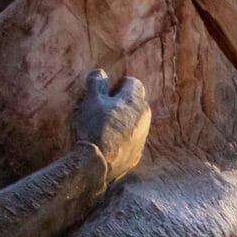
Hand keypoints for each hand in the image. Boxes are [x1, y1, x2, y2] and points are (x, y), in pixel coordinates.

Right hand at [72, 69, 150, 184]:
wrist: (100, 163)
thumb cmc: (95, 127)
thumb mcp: (92, 101)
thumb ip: (97, 84)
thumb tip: (100, 73)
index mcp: (135, 101)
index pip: (134, 83)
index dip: (119, 84)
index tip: (107, 91)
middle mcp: (145, 116)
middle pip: (137, 101)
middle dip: (123, 100)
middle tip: (104, 106)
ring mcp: (143, 134)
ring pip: (136, 119)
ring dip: (124, 118)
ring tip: (105, 123)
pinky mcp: (139, 150)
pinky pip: (133, 136)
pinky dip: (124, 134)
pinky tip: (109, 139)